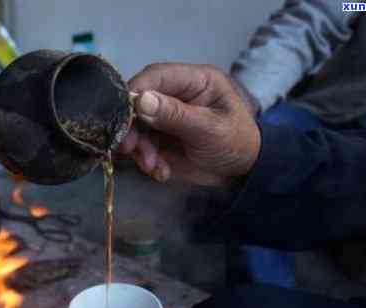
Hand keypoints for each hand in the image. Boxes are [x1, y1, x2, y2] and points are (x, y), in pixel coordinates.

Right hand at [121, 63, 260, 186]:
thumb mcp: (210, 128)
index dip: (135, 91)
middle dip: (132, 126)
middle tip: (130, 147)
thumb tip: (141, 100)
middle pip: (139, 103)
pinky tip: (161, 172)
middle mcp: (175, 96)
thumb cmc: (237, 142)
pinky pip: (142, 147)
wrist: (243, 173)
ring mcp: (165, 119)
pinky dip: (147, 161)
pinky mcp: (159, 140)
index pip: (156, 76)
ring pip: (136, 127)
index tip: (123, 112)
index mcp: (193, 81)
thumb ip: (176, 115)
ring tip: (153, 165)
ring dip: (140, 148)